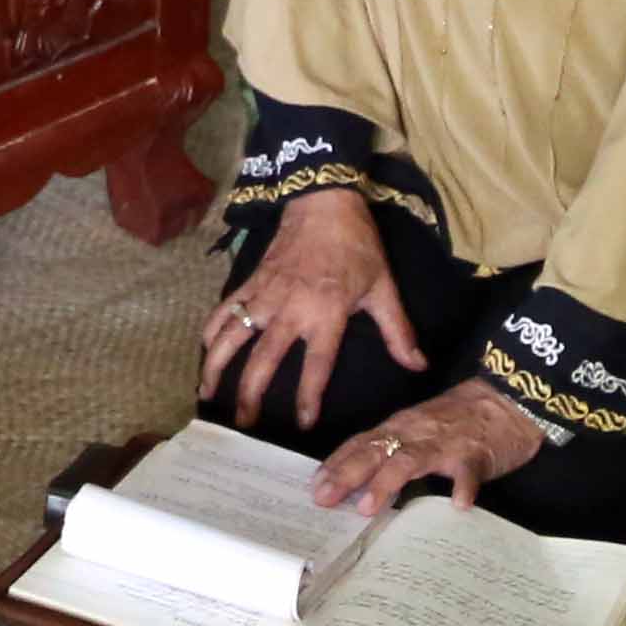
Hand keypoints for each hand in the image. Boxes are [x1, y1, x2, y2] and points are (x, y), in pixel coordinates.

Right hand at [197, 191, 423, 432]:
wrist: (323, 202)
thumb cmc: (357, 247)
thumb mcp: (383, 288)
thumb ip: (398, 331)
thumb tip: (419, 365)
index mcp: (327, 314)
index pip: (315, 365)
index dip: (307, 396)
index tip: (301, 423)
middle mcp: (291, 309)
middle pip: (264, 359)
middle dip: (250, 394)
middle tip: (243, 423)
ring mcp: (265, 295)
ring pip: (233, 336)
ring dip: (217, 366)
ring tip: (207, 393)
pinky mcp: (251, 281)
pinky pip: (225, 309)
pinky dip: (212, 329)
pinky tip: (205, 350)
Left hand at [315, 381, 548, 514]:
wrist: (508, 400)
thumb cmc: (459, 420)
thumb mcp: (419, 430)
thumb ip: (392, 450)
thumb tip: (358, 479)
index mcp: (400, 427)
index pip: (361, 444)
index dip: (336, 464)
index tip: (314, 486)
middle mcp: (416, 432)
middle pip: (376, 451)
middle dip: (346, 474)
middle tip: (323, 499)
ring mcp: (446, 442)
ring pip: (411, 459)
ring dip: (387, 482)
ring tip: (368, 507)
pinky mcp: (477, 454)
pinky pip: (469, 471)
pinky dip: (464, 486)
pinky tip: (458, 504)